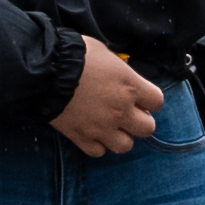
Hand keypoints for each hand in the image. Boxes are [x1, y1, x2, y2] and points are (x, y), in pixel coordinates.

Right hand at [51, 36, 163, 157]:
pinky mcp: (82, 137)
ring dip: (120, 136)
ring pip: (125, 146)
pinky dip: (97, 144)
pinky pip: (99, 152)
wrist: (46, 71)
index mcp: (130, 87)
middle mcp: (121, 111)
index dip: (149, 99)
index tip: (140, 97)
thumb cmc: (76, 55)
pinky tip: (92, 133)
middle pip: (147, 129)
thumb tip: (122, 77)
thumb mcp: (105, 53)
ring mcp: (102, 127)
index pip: (157, 101)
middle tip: (127, 113)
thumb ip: (120, 70)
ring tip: (110, 126)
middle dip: (139, 121)